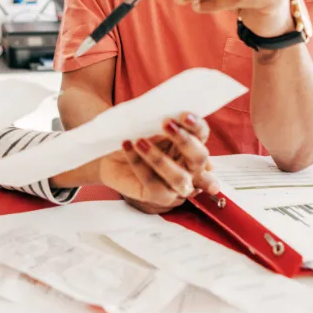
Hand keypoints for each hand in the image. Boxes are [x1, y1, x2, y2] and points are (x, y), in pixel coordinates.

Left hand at [98, 112, 219, 214]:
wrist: (110, 155)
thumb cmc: (134, 136)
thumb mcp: (147, 125)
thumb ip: (161, 123)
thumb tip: (168, 117)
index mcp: (191, 145)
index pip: (202, 133)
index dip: (196, 125)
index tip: (182, 115)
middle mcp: (189, 167)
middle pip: (199, 157)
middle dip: (185, 141)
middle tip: (166, 124)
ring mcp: (176, 184)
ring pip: (180, 178)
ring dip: (160, 159)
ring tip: (139, 141)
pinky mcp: (158, 196)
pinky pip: (154, 184)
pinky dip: (140, 165)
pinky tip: (128, 147)